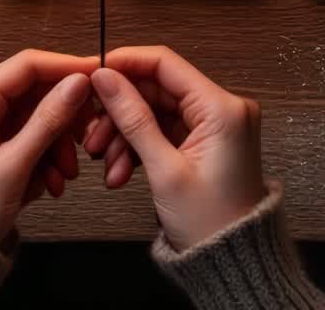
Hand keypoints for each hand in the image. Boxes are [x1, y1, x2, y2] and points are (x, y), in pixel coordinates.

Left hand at [0, 49, 97, 247]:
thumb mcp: (14, 166)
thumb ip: (48, 120)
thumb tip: (79, 82)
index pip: (26, 65)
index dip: (65, 67)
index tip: (99, 75)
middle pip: (34, 92)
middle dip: (62, 119)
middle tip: (86, 140)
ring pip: (35, 118)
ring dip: (55, 145)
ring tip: (64, 176)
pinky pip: (26, 137)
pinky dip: (43, 157)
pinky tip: (51, 183)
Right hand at [85, 46, 265, 250]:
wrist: (232, 261)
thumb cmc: (211, 223)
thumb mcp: (163, 169)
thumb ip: (133, 118)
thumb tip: (105, 78)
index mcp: (223, 108)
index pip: (166, 63)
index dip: (125, 63)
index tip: (93, 72)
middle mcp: (223, 109)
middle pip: (156, 90)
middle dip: (119, 113)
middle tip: (91, 135)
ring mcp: (214, 126)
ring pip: (154, 112)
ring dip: (125, 135)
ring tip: (106, 164)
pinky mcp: (204, 141)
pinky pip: (163, 131)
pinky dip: (139, 148)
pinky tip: (121, 171)